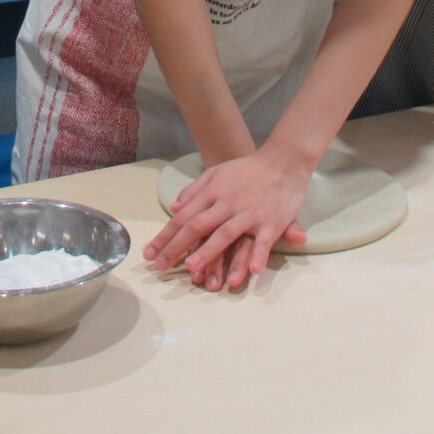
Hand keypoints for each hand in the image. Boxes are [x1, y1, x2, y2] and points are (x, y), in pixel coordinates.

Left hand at [143, 147, 309, 291]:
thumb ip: (195, 190)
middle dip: (176, 248)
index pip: (183, 217)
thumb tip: (174, 208)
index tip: (150, 254)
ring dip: (208, 253)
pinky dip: (257, 256)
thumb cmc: (248, 170)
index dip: (165, 236)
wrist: (283, 160)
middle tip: (160, 267)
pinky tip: (251, 272)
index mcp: (213, 192)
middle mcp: (227, 203)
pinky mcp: (271, 222)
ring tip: (193, 270)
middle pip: (197, 227)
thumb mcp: (217, 172)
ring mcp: (249, 213)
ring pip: (225, 234)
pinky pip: (263, 241)